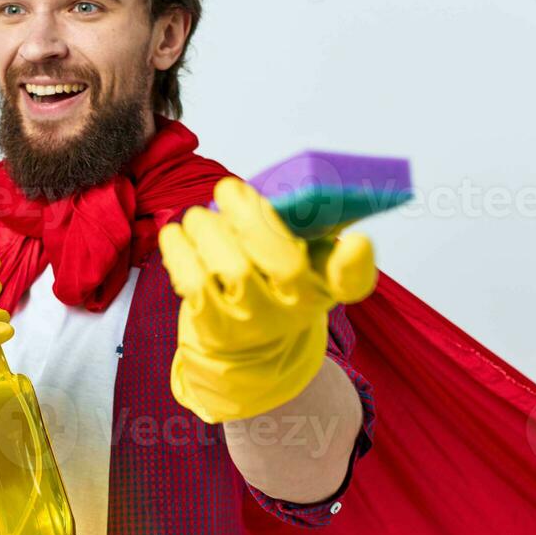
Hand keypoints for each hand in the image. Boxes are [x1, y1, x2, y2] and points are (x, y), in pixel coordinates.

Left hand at [158, 176, 375, 423]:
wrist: (246, 347)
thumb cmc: (272, 282)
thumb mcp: (297, 259)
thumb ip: (300, 224)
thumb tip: (277, 188)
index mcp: (325, 283)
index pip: (353, 280)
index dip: (356, 262)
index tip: (357, 240)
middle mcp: (297, 307)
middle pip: (285, 263)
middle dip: (253, 217)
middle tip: (229, 189)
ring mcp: (255, 321)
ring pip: (233, 266)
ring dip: (208, 228)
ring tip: (200, 218)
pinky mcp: (215, 327)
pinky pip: (193, 281)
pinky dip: (179, 248)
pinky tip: (178, 235)